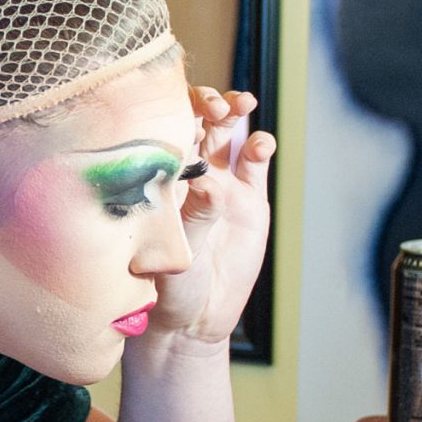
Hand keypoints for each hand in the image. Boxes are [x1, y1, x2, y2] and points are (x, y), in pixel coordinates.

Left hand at [148, 86, 277, 345]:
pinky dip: (259, 146)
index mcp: (160, 179)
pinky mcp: (248, 199)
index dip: (176, 110)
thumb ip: (196, 217)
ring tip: (241, 106)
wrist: (192, 318)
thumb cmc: (167, 287)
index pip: (164, 130)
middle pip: (198, 120)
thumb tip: (210, 184)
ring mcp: (220, 182)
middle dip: (208, 102)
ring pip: (227, 132)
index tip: (187, 110)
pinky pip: (254, 162)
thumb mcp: (178, 253)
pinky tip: (260, 145)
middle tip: (218, 106)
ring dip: (235, 111)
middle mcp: (189, 174)